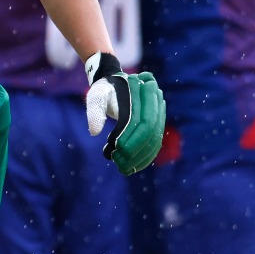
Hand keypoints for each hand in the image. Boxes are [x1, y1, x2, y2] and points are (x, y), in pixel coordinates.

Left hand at [84, 52, 165, 175]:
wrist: (115, 86)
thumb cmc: (104, 91)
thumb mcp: (97, 96)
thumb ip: (94, 111)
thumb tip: (94, 132)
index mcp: (144, 90)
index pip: (144, 120)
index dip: (133, 137)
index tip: (117, 149)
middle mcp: (156, 100)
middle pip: (152, 132)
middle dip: (136, 151)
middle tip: (118, 164)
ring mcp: (160, 112)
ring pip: (155, 140)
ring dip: (140, 158)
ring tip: (122, 168)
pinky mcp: (158, 123)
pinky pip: (155, 143)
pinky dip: (144, 157)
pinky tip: (131, 167)